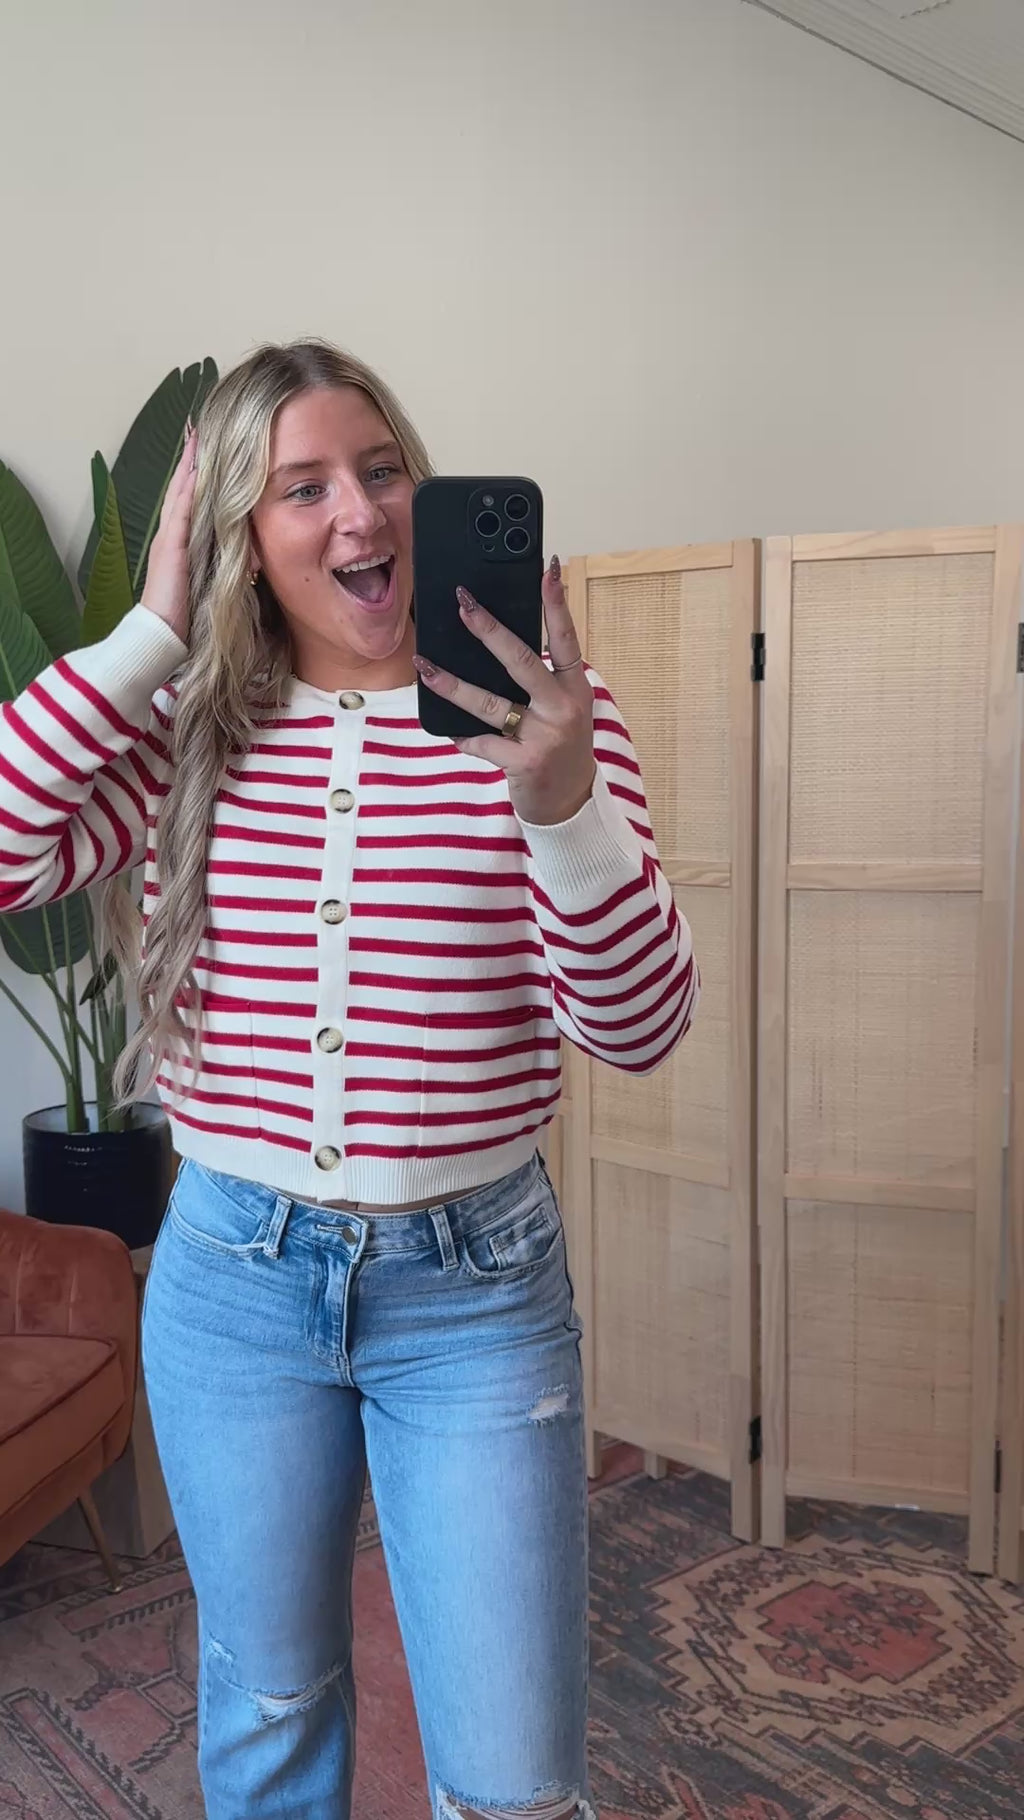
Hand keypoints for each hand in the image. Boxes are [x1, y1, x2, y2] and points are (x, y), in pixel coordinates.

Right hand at [140, 425, 197, 643]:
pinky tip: (194, 469)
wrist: (162, 634)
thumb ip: (217, 565)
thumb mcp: (205, 582)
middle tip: (198, 430)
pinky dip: (187, 489)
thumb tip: (242, 556)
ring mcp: (168, 539)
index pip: (189, 502)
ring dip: (189, 466)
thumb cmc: (183, 616)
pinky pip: (181, 511)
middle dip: (191, 461)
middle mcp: (171, 536)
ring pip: (180, 493)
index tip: (208, 452)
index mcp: (179, 544)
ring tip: (197, 437)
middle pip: (182, 489)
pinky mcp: (171, 547)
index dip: (197, 477)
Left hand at [412, 557, 595, 826]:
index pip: (567, 638)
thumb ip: (539, 682)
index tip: (548, 569)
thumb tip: (493, 646)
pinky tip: (450, 731)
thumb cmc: (560, 747)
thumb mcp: (562, 709)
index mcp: (575, 687)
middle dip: (489, 630)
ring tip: (426, 666)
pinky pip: (482, 742)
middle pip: (522, 660)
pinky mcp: (524, 762)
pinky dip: (463, 736)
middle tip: (463, 604)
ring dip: (453, 684)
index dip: (557, 604)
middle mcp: (563, 708)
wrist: (571, 803)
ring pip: (490, 703)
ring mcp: (544, 736)